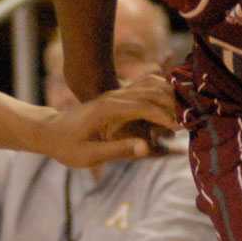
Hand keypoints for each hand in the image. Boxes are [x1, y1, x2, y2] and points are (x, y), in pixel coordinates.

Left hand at [34, 73, 179, 168]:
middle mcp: (115, 97)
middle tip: (191, 122)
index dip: (165, 115)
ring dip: (171, 96)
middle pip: (153, 91)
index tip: (181, 128)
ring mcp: (117, 95)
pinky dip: (163, 92)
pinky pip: (146, 88)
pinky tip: (174, 105)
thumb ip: (119, 150)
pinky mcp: (118, 98)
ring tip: (186, 115)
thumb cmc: (67, 146)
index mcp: (109, 110)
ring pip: (152, 85)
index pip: (145, 106)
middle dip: (174, 104)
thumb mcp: (89, 155)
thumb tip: (146, 148)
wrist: (50, 131)